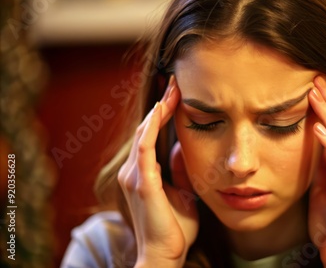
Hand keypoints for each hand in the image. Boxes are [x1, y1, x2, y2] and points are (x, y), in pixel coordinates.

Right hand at [118, 78, 198, 266]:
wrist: (166, 254)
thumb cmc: (174, 227)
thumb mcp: (182, 192)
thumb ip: (179, 171)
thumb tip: (183, 150)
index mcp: (142, 173)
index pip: (151, 135)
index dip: (163, 113)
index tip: (177, 94)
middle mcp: (133, 171)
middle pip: (145, 128)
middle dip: (162, 104)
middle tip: (176, 83)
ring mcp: (135, 176)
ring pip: (144, 133)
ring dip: (159, 110)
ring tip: (173, 89)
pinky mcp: (142, 182)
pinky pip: (146, 147)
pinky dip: (153, 126)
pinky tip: (163, 109)